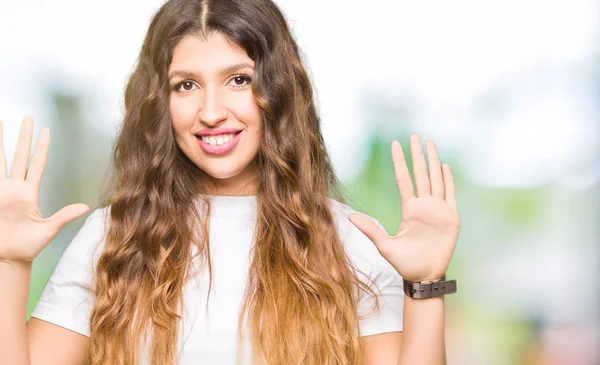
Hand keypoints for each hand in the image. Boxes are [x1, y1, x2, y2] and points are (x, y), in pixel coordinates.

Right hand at [0, 117, 88, 265]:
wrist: (7, 260)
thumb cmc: (27, 247)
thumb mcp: (48, 230)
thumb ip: (64, 216)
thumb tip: (86, 207)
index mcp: (29, 193)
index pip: (37, 164)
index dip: (41, 147)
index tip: (45, 129)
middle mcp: (14, 188)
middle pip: (18, 156)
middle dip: (22, 137)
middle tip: (27, 116)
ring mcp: (0, 193)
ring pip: (0, 161)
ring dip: (0, 144)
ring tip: (0, 123)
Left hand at [348, 134, 459, 281]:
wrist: (424, 277)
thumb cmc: (405, 263)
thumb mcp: (385, 245)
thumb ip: (370, 229)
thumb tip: (350, 217)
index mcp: (409, 210)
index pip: (404, 179)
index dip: (400, 162)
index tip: (394, 144)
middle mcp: (424, 206)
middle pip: (421, 173)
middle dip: (417, 154)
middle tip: (414, 135)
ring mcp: (438, 210)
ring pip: (435, 179)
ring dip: (433, 161)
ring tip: (430, 143)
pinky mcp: (451, 218)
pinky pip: (450, 194)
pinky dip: (447, 180)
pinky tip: (443, 166)